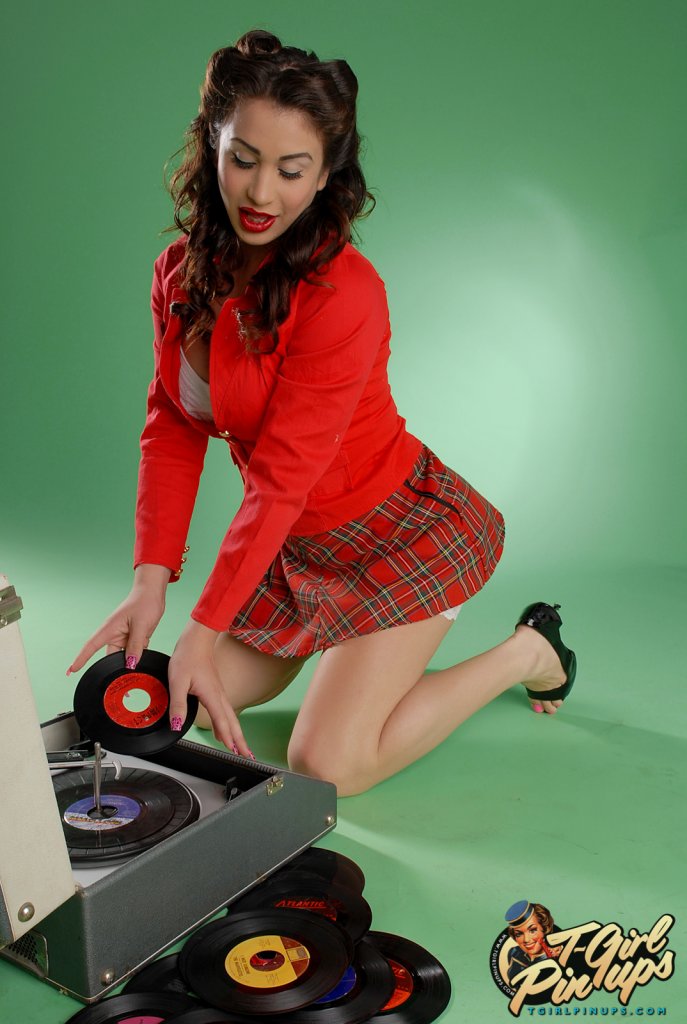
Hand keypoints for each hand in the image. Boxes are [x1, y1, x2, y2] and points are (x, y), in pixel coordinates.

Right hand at [67, 564, 168, 674]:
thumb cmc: (144, 603)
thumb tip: (130, 665)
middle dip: (116, 667)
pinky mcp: (133, 638)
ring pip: (125, 656)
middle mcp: (114, 635)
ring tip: (139, 656)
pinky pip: (135, 652)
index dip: (80, 659)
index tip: (70, 671)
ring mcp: (124, 637)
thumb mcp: (141, 625)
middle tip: (124, 676)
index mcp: (109, 629)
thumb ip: (135, 645)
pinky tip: (146, 646)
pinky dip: (140, 654)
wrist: (153, 594)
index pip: (90, 647)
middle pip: (110, 657)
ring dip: (131, 659)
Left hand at [168, 619, 252, 757]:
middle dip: (241, 741)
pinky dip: (230, 724)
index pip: (222, 722)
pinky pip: (226, 712)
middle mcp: (219, 696)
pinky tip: (225, 730)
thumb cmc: (188, 657)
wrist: (197, 639)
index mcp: (212, 695)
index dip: (228, 738)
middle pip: (233, 723)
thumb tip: (175, 725)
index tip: (234, 752)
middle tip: (247, 757)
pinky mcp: (216, 690)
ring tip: (241, 749)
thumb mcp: (177, 681)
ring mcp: (219, 693)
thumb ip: (177, 705)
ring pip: (232, 718)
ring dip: (237, 734)